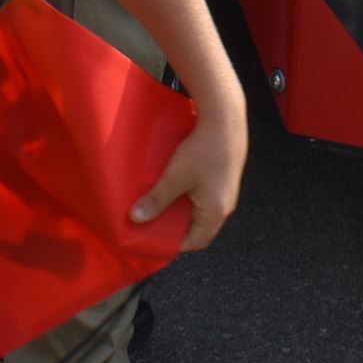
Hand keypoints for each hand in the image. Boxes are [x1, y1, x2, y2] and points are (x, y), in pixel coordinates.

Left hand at [132, 111, 246, 252]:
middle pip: (200, 227)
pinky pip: (207, 196)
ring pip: (203, 210)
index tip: (154, 239)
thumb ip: (156, 200)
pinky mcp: (225, 175)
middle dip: (177, 227)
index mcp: (216, 212)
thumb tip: (135, 219)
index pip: (196, 242)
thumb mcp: (175, 176)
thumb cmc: (203, 149)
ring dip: (183, 210)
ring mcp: (227, 190)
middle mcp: (226, 204)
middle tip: (155, 222)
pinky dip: (190, 197)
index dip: (175, 245)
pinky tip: (177, 184)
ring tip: (163, 202)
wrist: (226, 117)